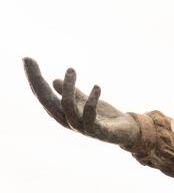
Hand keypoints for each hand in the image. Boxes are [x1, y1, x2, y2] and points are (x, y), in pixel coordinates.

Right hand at [23, 57, 139, 146]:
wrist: (128, 132)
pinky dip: (92, 102)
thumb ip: (74, 93)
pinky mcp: (99, 132)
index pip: (44, 97)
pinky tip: (97, 87)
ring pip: (68, 109)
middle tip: (31, 60)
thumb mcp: (88, 101)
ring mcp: (84, 128)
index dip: (35, 80)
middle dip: (37, 82)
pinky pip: (91, 117)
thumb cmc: (107, 118)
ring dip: (68, 88)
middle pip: (48, 103)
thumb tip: (54, 80)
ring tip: (71, 70)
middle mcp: (70, 122)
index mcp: (65, 115)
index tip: (27, 59)